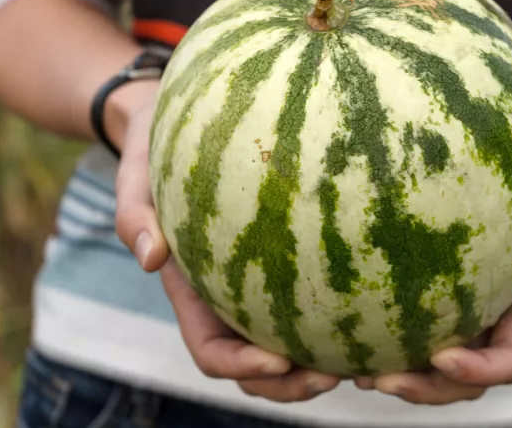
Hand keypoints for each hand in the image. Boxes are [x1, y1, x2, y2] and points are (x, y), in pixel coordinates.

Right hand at [111, 91, 340, 401]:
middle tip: (335, 377)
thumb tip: (151, 258)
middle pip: (256, 367)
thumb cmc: (154, 152)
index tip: (277, 362)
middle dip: (291, 384)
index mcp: (192, 294)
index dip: (241, 367)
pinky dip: (339, 319)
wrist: (173, 127)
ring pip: (290, 346)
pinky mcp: (289, 263)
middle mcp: (227, 300)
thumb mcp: (135, 174)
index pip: (213, 352)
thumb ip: (135, 214)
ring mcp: (257, 287)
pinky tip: (376, 308)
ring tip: (365, 364)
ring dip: (321, 363)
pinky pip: (313, 302)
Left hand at [356, 130, 511, 403]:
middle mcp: (503, 310)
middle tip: (376, 379)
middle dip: (425, 388)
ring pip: (437, 360)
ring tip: (349, 368)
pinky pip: (418, 317)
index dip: (479, 370)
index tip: (443, 357)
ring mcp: (478, 301)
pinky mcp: (451, 281)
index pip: (511, 357)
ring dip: (399, 372)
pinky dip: (387, 329)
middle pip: (466, 378)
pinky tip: (345, 316)